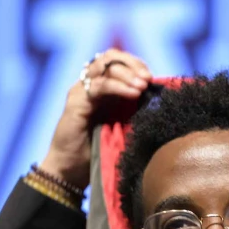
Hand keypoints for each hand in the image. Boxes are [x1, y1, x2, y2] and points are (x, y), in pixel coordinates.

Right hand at [38, 49, 151, 189]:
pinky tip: (133, 94)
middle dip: (133, 64)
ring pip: (105, 67)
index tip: (152, 77)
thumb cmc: (98, 152)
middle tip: (148, 79)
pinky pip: (99, 86)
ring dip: (128, 74)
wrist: (71, 171)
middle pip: (111, 57)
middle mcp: (89, 84)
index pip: (118, 61)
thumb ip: (133, 109)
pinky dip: (118, 87)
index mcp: (101, 87)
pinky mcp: (76, 102)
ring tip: (142, 86)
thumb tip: (158, 98)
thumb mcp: (122, 125)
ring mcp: (81, 91)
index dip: (136, 64)